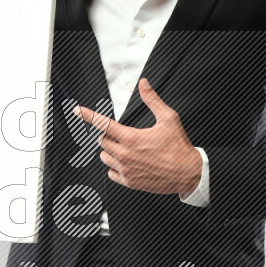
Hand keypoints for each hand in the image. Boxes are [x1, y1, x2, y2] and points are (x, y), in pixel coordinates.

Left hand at [73, 78, 201, 194]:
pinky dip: (115, 167)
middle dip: (109, 135)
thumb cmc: (179, 147)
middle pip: (102, 140)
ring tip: (127, 149)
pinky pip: (110, 172)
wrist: (187, 173)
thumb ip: (152, 100)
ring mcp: (125, 170)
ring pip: (104, 156)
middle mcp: (125, 155)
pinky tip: (128, 163)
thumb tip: (144, 84)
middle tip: (124, 135)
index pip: (103, 124)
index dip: (88, 115)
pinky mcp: (128, 182)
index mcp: (131, 138)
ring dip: (110, 150)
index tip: (78, 110)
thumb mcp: (168, 118)